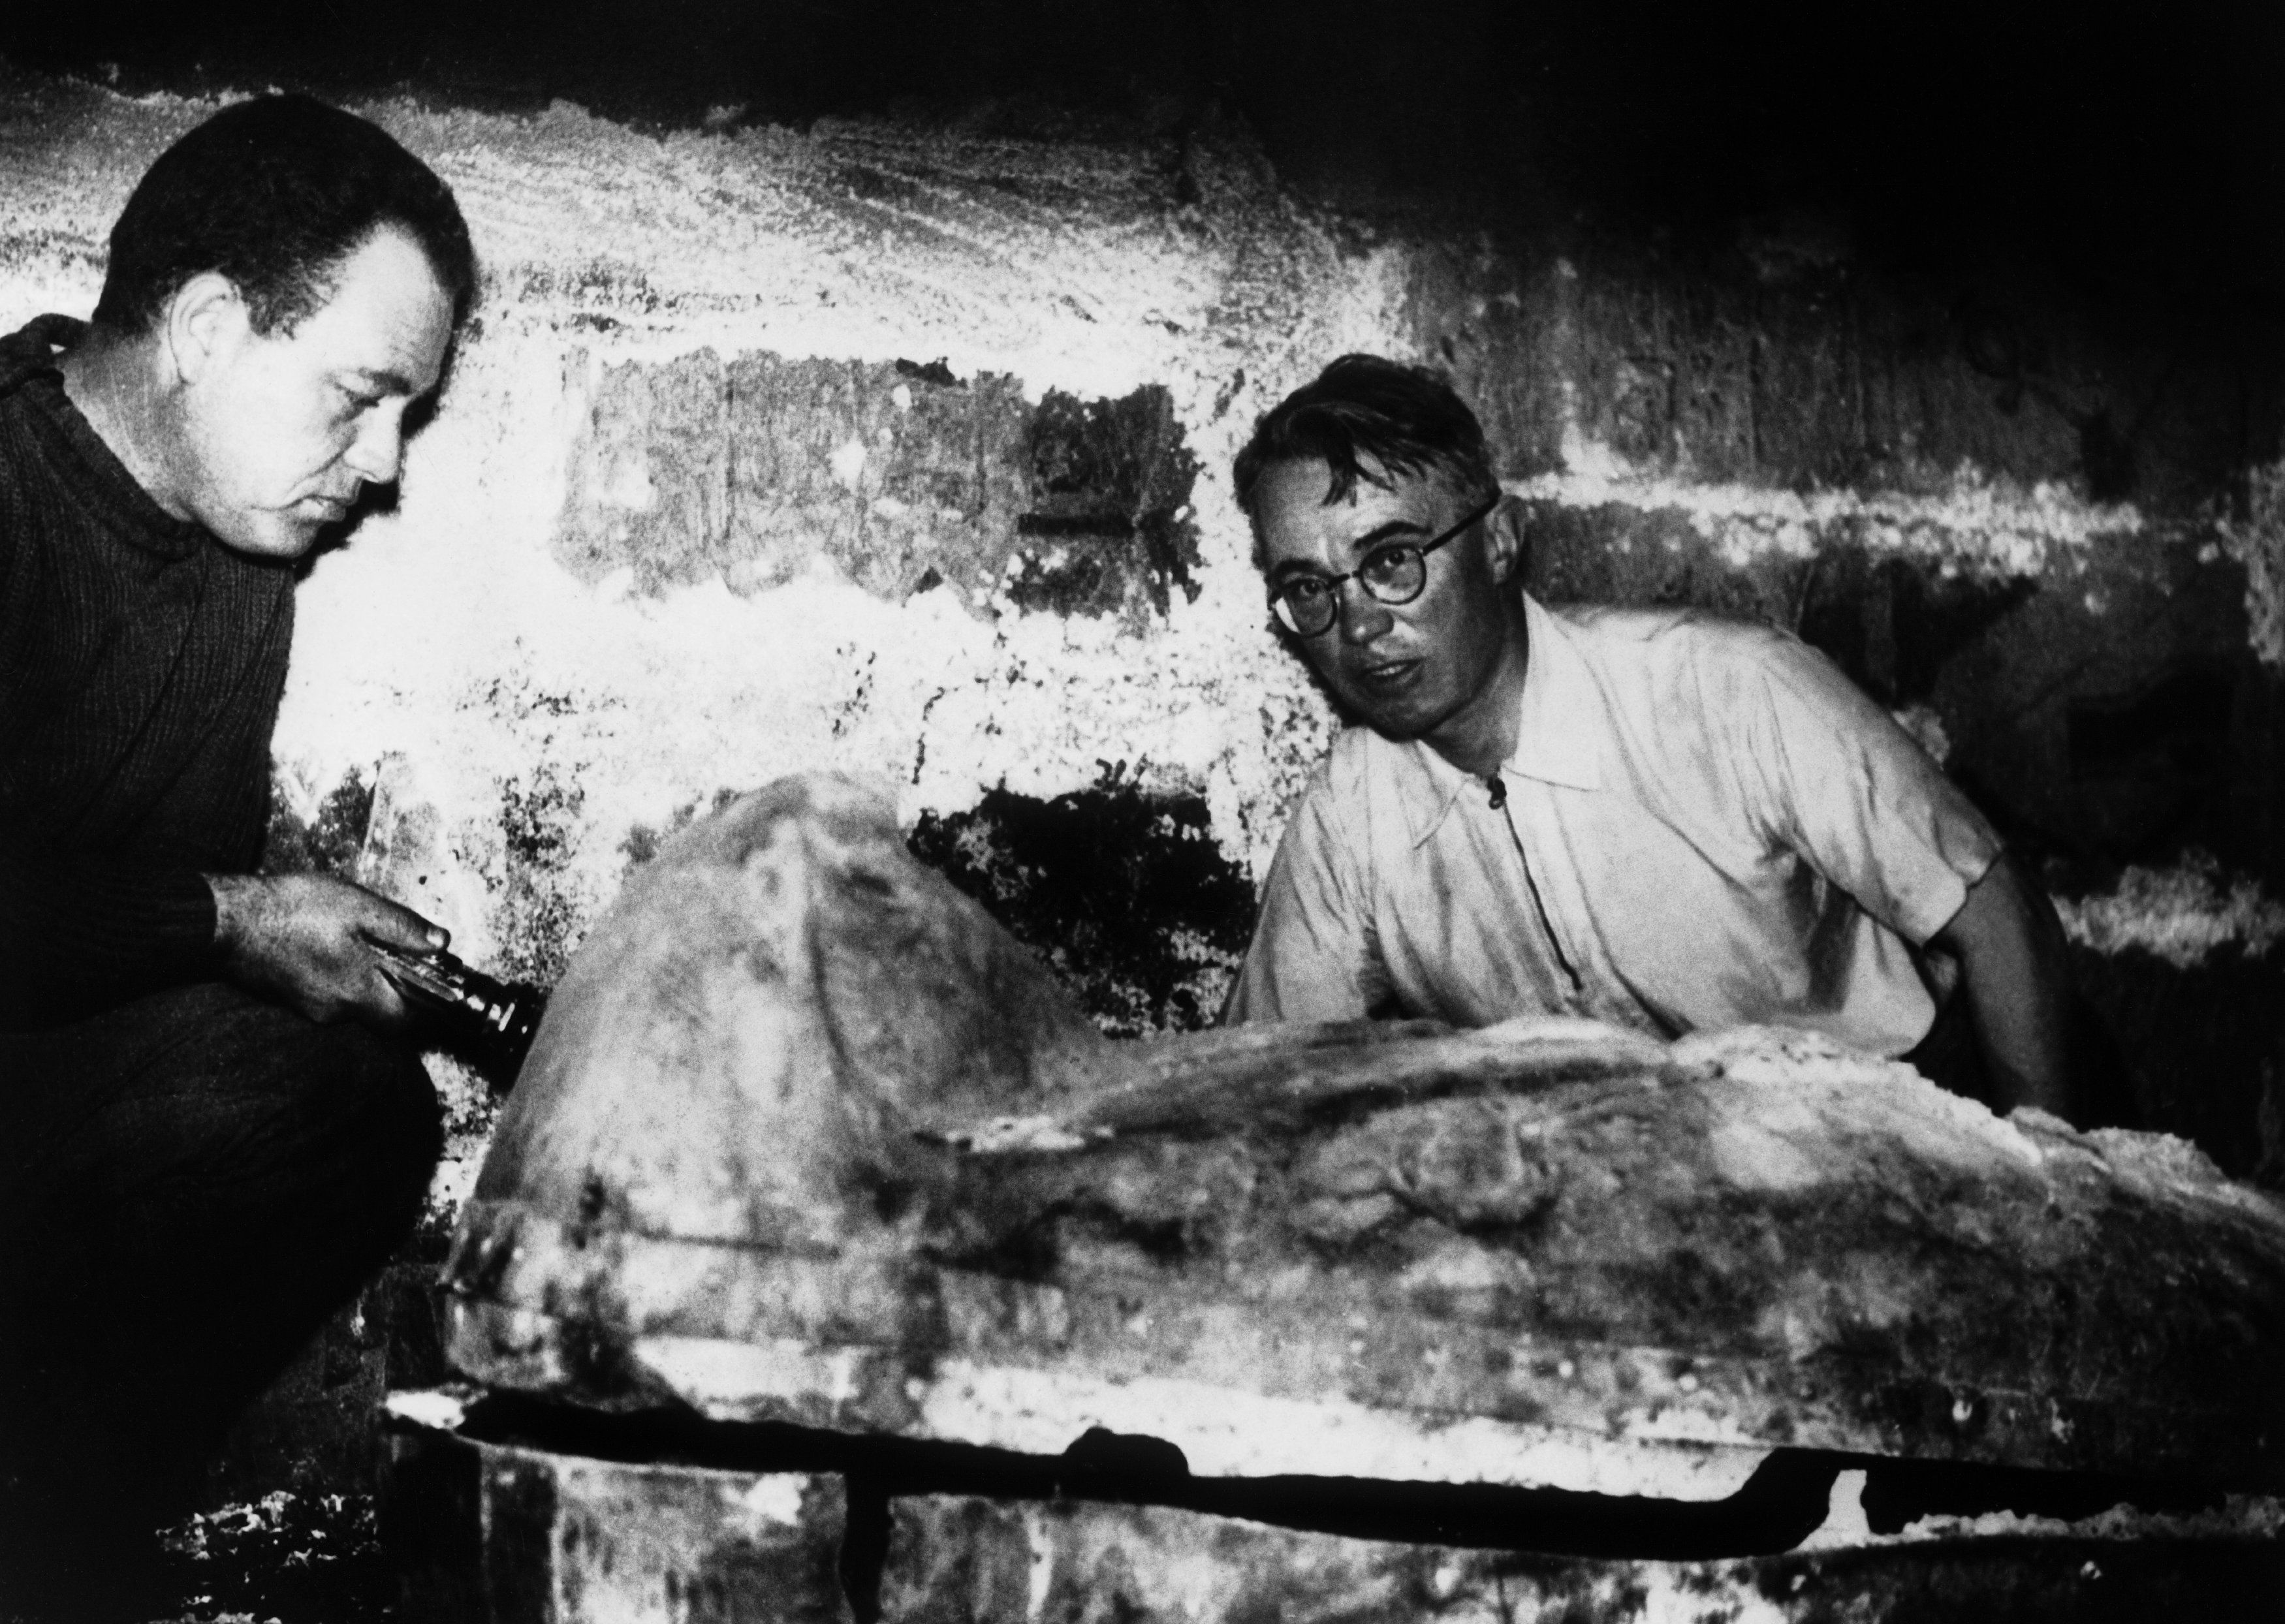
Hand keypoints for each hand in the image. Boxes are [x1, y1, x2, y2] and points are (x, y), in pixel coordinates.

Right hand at [205, 872, 448, 1026]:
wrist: (225, 921)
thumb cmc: (292, 911)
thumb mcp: (359, 908)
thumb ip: (403, 928)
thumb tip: (441, 944)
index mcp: (358, 993)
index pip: (407, 1021)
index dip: (425, 1003)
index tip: (432, 979)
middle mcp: (334, 1011)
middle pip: (380, 1012)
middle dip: (395, 987)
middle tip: (398, 953)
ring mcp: (309, 1007)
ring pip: (353, 1001)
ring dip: (365, 978)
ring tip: (362, 941)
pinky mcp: (290, 997)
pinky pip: (327, 992)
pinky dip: (339, 975)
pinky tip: (331, 945)